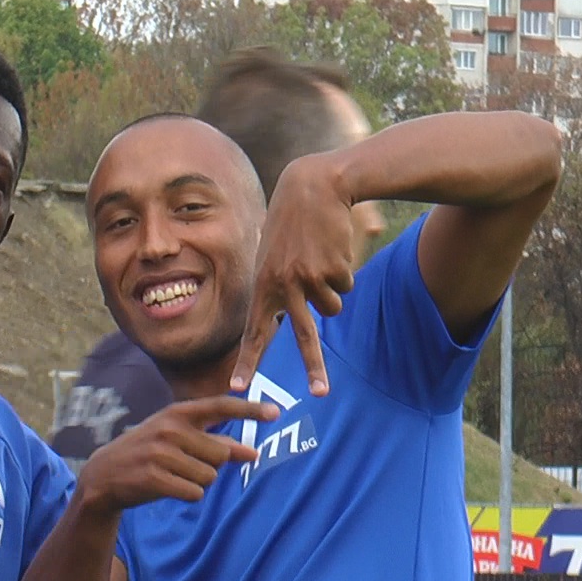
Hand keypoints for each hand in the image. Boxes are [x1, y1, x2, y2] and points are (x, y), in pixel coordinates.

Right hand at [77, 396, 277, 513]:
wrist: (105, 475)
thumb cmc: (150, 454)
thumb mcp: (178, 440)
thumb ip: (215, 443)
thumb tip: (253, 453)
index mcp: (177, 413)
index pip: (221, 406)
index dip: (251, 410)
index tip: (277, 412)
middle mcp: (170, 428)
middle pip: (221, 454)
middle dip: (210, 465)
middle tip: (183, 465)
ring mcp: (160, 453)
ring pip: (209, 477)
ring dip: (197, 482)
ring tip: (172, 475)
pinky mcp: (155, 478)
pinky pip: (194, 493)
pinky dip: (186, 494)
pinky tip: (166, 487)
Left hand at [231, 155, 359, 395]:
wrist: (315, 186)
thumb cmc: (291, 220)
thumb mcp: (271, 254)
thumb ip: (274, 287)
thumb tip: (280, 320)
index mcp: (262, 285)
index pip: (253, 332)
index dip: (247, 362)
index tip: (236, 388)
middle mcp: (284, 286)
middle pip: (303, 337)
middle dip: (314, 368)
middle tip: (320, 394)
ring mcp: (309, 279)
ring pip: (332, 308)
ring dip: (332, 290)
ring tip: (321, 259)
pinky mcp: (333, 269)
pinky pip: (345, 285)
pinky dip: (344, 270)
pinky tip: (332, 247)